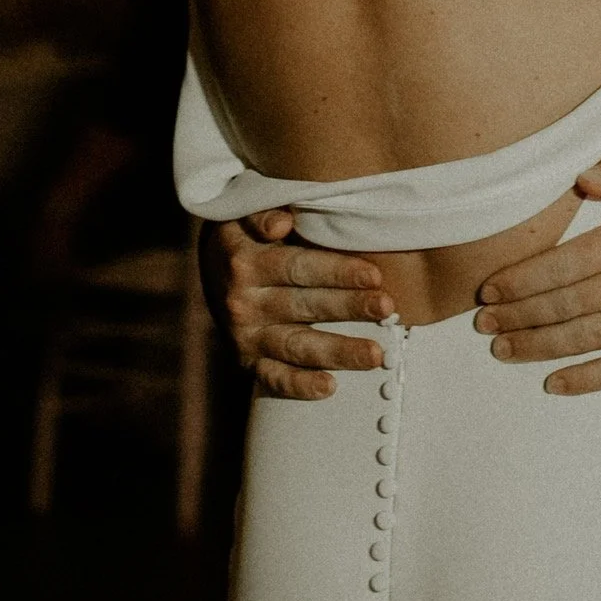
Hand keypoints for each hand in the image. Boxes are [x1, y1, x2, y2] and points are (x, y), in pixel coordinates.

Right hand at [198, 212, 397, 399]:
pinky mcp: (247, 360)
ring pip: (296, 347)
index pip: (298, 267)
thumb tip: (282, 222)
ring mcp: (245, 335)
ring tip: (376, 355)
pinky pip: (273, 378)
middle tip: (387, 308)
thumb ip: (262, 213)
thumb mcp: (243, 214)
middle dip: (349, 307)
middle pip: (305, 306)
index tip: (374, 275)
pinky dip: (299, 385)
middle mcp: (243, 302)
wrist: (213, 265)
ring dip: (338, 352)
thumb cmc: (245, 233)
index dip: (337, 271)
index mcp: (246, 262)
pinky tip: (330, 387)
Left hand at [473, 148, 600, 396]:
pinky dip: (588, 379)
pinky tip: (554, 383)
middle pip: (565, 304)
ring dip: (538, 347)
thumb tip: (578, 181)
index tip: (488, 288)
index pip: (562, 264)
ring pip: (588, 337)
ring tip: (502, 348)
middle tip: (480, 322)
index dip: (520, 279)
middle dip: (517, 315)